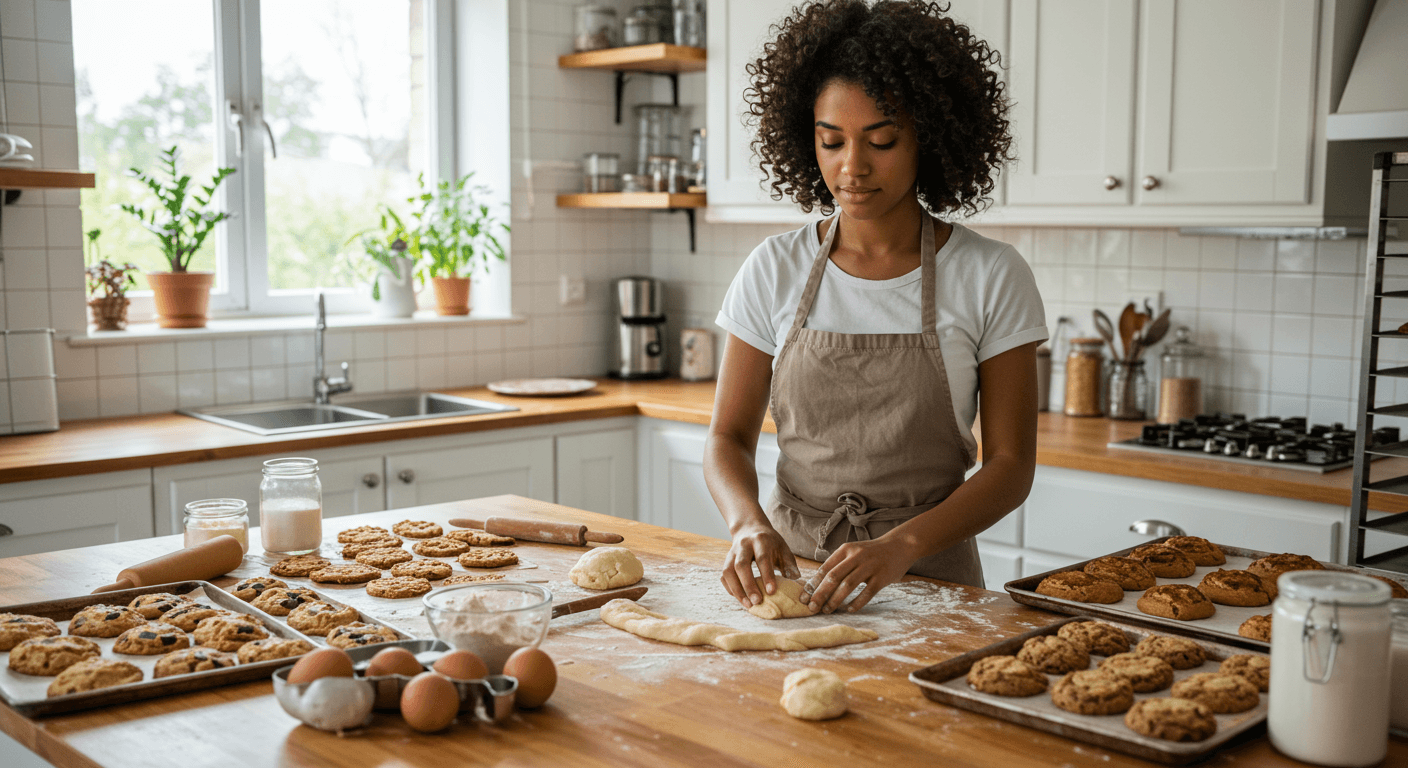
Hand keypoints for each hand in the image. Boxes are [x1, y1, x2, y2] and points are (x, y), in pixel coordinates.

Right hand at [721, 522, 800, 609]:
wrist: (750, 528)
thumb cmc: (770, 542)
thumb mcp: (782, 548)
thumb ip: (789, 563)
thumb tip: (795, 579)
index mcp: (760, 540)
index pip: (762, 558)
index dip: (767, 575)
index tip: (771, 592)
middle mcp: (744, 545)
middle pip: (741, 565)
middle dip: (748, 585)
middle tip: (757, 601)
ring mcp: (732, 552)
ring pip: (728, 571)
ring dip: (737, 590)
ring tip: (748, 605)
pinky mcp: (726, 560)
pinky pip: (724, 575)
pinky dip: (730, 588)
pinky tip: (740, 598)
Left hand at [799, 538, 914, 613]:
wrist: (900, 545)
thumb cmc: (872, 553)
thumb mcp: (853, 551)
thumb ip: (838, 564)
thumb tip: (817, 584)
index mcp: (845, 550)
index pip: (824, 568)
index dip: (813, 584)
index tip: (804, 598)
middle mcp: (856, 556)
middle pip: (833, 577)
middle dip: (820, 594)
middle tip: (812, 608)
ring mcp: (869, 566)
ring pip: (847, 585)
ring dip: (835, 600)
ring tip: (827, 610)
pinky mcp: (882, 577)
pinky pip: (867, 593)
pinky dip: (856, 603)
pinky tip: (849, 609)